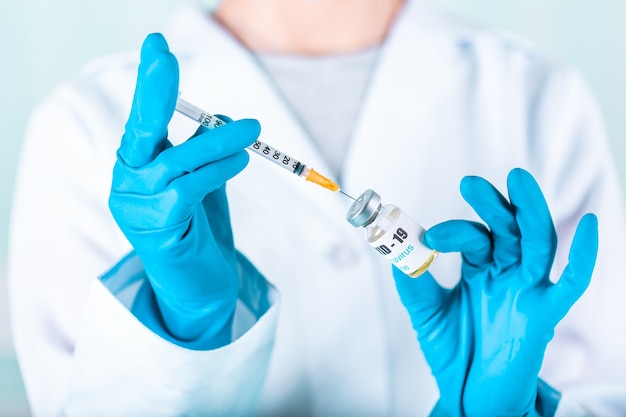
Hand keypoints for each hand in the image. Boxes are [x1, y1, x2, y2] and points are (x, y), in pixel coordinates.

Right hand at [109, 33, 260, 348]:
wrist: (198, 287)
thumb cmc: (199, 230)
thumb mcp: (203, 182)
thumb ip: (205, 153)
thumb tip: (222, 118)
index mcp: (138, 166)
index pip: (143, 117)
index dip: (150, 83)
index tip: (156, 46)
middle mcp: (128, 182)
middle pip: (140, 129)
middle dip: (155, 91)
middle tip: (165, 57)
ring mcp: (136, 207)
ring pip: (176, 160)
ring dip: (217, 141)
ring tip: (252, 130)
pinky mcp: (155, 229)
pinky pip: (187, 189)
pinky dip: (216, 170)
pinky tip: (239, 163)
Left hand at [393, 168, 597, 416]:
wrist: (469, 395)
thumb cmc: (454, 352)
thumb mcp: (427, 314)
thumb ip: (415, 283)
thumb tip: (398, 250)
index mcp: (480, 269)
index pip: (472, 236)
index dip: (453, 231)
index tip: (429, 237)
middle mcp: (506, 273)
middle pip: (507, 228)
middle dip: (493, 204)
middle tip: (470, 184)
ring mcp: (528, 289)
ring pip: (537, 242)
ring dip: (529, 211)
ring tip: (517, 180)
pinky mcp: (546, 312)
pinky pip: (571, 282)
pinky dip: (583, 255)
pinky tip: (587, 225)